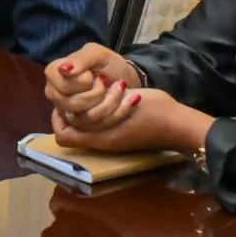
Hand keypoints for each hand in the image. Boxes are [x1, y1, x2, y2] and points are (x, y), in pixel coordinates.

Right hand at [44, 43, 140, 127]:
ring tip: (120, 88)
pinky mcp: (82, 125)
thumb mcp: (97, 54)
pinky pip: (98, 126)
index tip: (92, 74)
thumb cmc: (109, 64)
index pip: (61, 86)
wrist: (125, 79)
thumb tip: (64, 69)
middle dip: (97, 93)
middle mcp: (55, 95)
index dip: (81, 82)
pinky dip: (118, 112)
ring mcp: (67, 112)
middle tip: (106, 81)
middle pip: (72, 105)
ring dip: (110, 102)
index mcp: (54, 74)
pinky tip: (128, 100)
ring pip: (86, 117)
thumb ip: (80, 59)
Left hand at [49, 88, 212, 154]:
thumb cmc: (153, 110)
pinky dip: (96, 116)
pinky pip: (99, 129)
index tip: (64, 100)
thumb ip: (98, 106)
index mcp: (99, 137)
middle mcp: (102, 142)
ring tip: (91, 94)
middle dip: (69, 113)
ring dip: (84, 113)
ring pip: (84, 130)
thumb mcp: (123, 102)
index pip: (62, 135)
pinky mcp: (121, 138)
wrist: (178, 124)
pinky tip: (105, 98)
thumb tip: (78, 102)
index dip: (57, 118)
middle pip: (71, 132)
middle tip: (76, 95)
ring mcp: (112, 142)